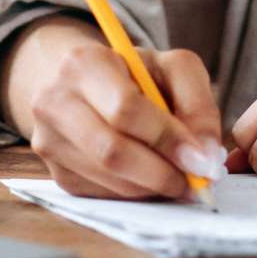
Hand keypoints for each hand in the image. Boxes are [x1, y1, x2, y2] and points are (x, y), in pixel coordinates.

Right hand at [0, 14, 226, 200]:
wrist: (80, 83)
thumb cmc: (133, 75)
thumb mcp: (171, 68)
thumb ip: (198, 104)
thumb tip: (208, 156)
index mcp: (83, 63)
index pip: (125, 108)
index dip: (168, 138)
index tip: (204, 159)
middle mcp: (54, 101)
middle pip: (112, 151)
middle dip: (162, 173)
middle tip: (196, 182)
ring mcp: (49, 141)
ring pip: (109, 179)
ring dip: (153, 187)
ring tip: (180, 179)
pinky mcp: (56, 173)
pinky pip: (103, 194)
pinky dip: (136, 192)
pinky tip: (150, 178)